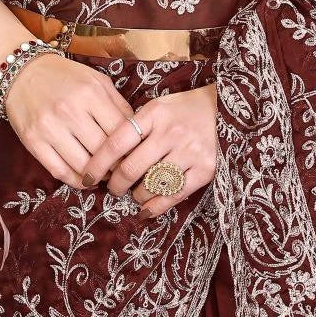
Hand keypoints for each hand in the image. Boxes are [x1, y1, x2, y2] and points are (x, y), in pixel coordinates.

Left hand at [80, 81, 218, 218]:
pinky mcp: (205, 169)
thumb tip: (107, 157)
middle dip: (116, 185)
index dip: (97, 164)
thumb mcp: (158, 107)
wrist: (227, 109)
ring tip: (135, 194)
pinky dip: (156, 207)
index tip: (88, 177)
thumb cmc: (184, 109)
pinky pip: (174, 195)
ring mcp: (189, 151)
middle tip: (114, 189)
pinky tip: (146, 210)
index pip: (116, 143)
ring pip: (151, 185)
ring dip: (137, 195)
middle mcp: (170, 132)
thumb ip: (135, 127)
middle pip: (131, 168)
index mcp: (153, 114)